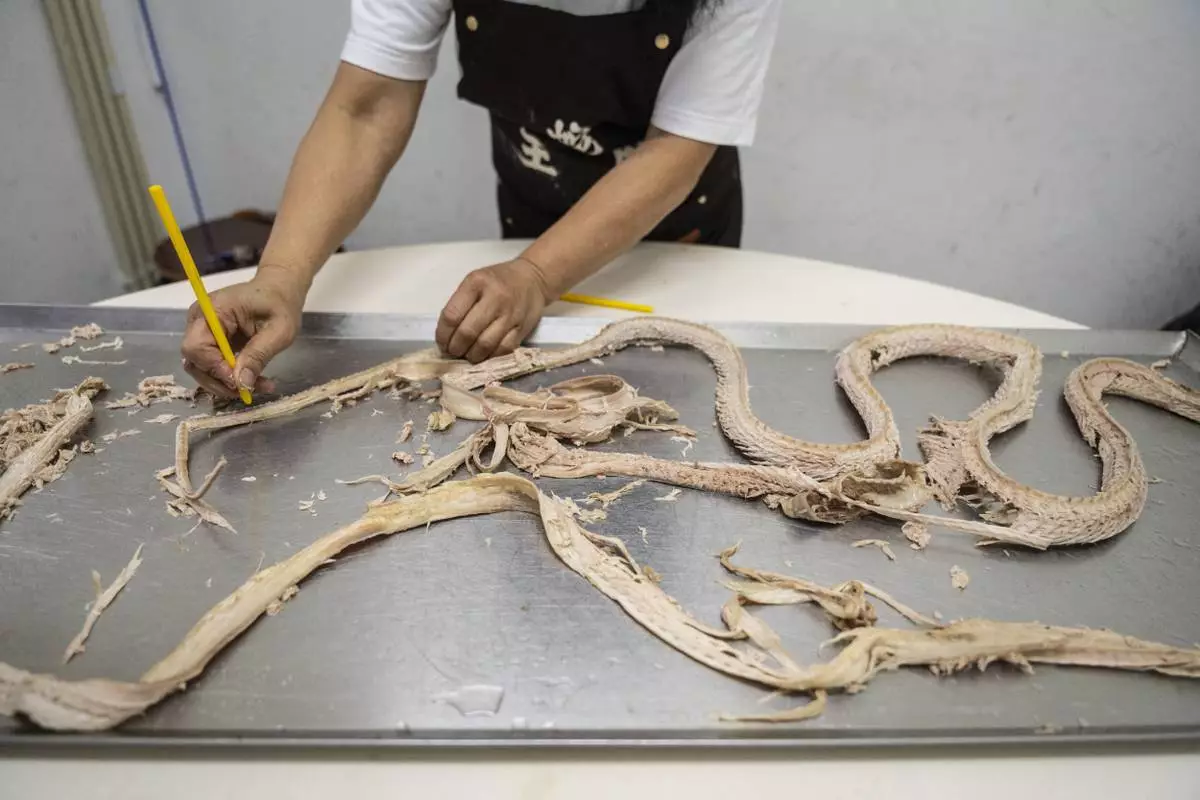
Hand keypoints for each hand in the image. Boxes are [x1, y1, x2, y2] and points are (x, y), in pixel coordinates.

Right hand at [179, 265, 305, 398]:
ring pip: (202, 368)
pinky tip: (254, 381)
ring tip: (258, 387)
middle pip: (194, 361)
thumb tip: (242, 383)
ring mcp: (203, 331)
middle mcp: (200, 321)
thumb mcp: (279, 330)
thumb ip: (258, 355)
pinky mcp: (211, 341)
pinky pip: (213, 365)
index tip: (239, 382)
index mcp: (212, 310)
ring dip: (227, 383)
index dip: (214, 368)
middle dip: (220, 381)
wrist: (279, 290)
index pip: (196, 346)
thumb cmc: (281, 304)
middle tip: (250, 390)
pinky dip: (231, 377)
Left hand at [436, 258, 550, 362]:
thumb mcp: (475, 281)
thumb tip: (447, 335)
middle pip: (467, 332)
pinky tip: (484, 355)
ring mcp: (510, 314)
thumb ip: (460, 303)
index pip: (452, 315)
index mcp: (477, 282)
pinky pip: (503, 350)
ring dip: (471, 356)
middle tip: (453, 352)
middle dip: (455, 348)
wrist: (533, 279)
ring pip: (485, 345)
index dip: (442, 334)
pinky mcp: (522, 328)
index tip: (441, 342)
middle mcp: (495, 298)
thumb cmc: (498, 281)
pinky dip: (490, 357)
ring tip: (467, 355)